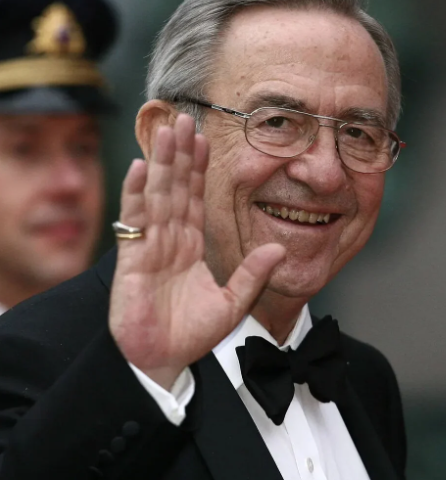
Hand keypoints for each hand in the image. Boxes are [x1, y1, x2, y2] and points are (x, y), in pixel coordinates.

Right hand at [109, 114, 285, 389]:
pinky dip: (136, 194)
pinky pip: (135, 221)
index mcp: (190, 245)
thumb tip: (279, 247)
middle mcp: (169, 239)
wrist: (163, 361)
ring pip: (157, 195)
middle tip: (184, 118)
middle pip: (175, 187)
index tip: (205, 139)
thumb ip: (253, 274)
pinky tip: (140, 167)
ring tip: (167, 130)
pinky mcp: (132, 260)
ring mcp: (150, 246)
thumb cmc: (191, 334)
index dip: (199, 169)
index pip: (195, 197)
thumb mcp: (232, 302)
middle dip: (179, 154)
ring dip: (162, 162)